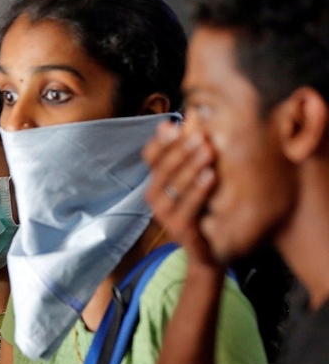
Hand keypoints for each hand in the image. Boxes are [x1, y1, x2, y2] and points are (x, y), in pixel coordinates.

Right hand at [143, 121, 217, 264]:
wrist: (213, 250)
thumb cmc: (208, 207)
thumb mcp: (200, 176)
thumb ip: (194, 150)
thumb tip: (194, 114)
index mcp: (157, 180)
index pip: (150, 156)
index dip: (161, 141)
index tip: (175, 125)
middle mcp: (155, 197)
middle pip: (161, 169)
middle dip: (180, 150)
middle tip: (200, 135)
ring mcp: (164, 216)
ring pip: (172, 186)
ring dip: (190, 166)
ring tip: (208, 151)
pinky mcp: (178, 230)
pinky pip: (186, 207)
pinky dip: (198, 190)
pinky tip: (211, 175)